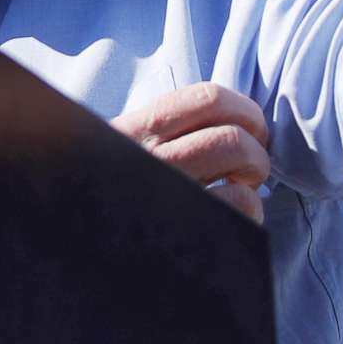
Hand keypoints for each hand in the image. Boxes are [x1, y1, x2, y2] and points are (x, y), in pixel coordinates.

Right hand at [113, 81, 270, 224]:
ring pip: (235, 153)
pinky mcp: (184, 224)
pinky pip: (239, 201)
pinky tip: (234, 217)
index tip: (249, 128)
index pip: (206, 98)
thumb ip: (162, 133)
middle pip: (230, 129)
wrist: (86, 245)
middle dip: (256, 144)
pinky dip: (250, 207)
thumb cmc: (115, 194)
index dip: (244, 111)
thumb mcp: (122, 152)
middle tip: (251, 162)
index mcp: (136, 130)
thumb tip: (229, 120)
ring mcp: (166, 189)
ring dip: (254, 169)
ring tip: (242, 186)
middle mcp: (148, 154)